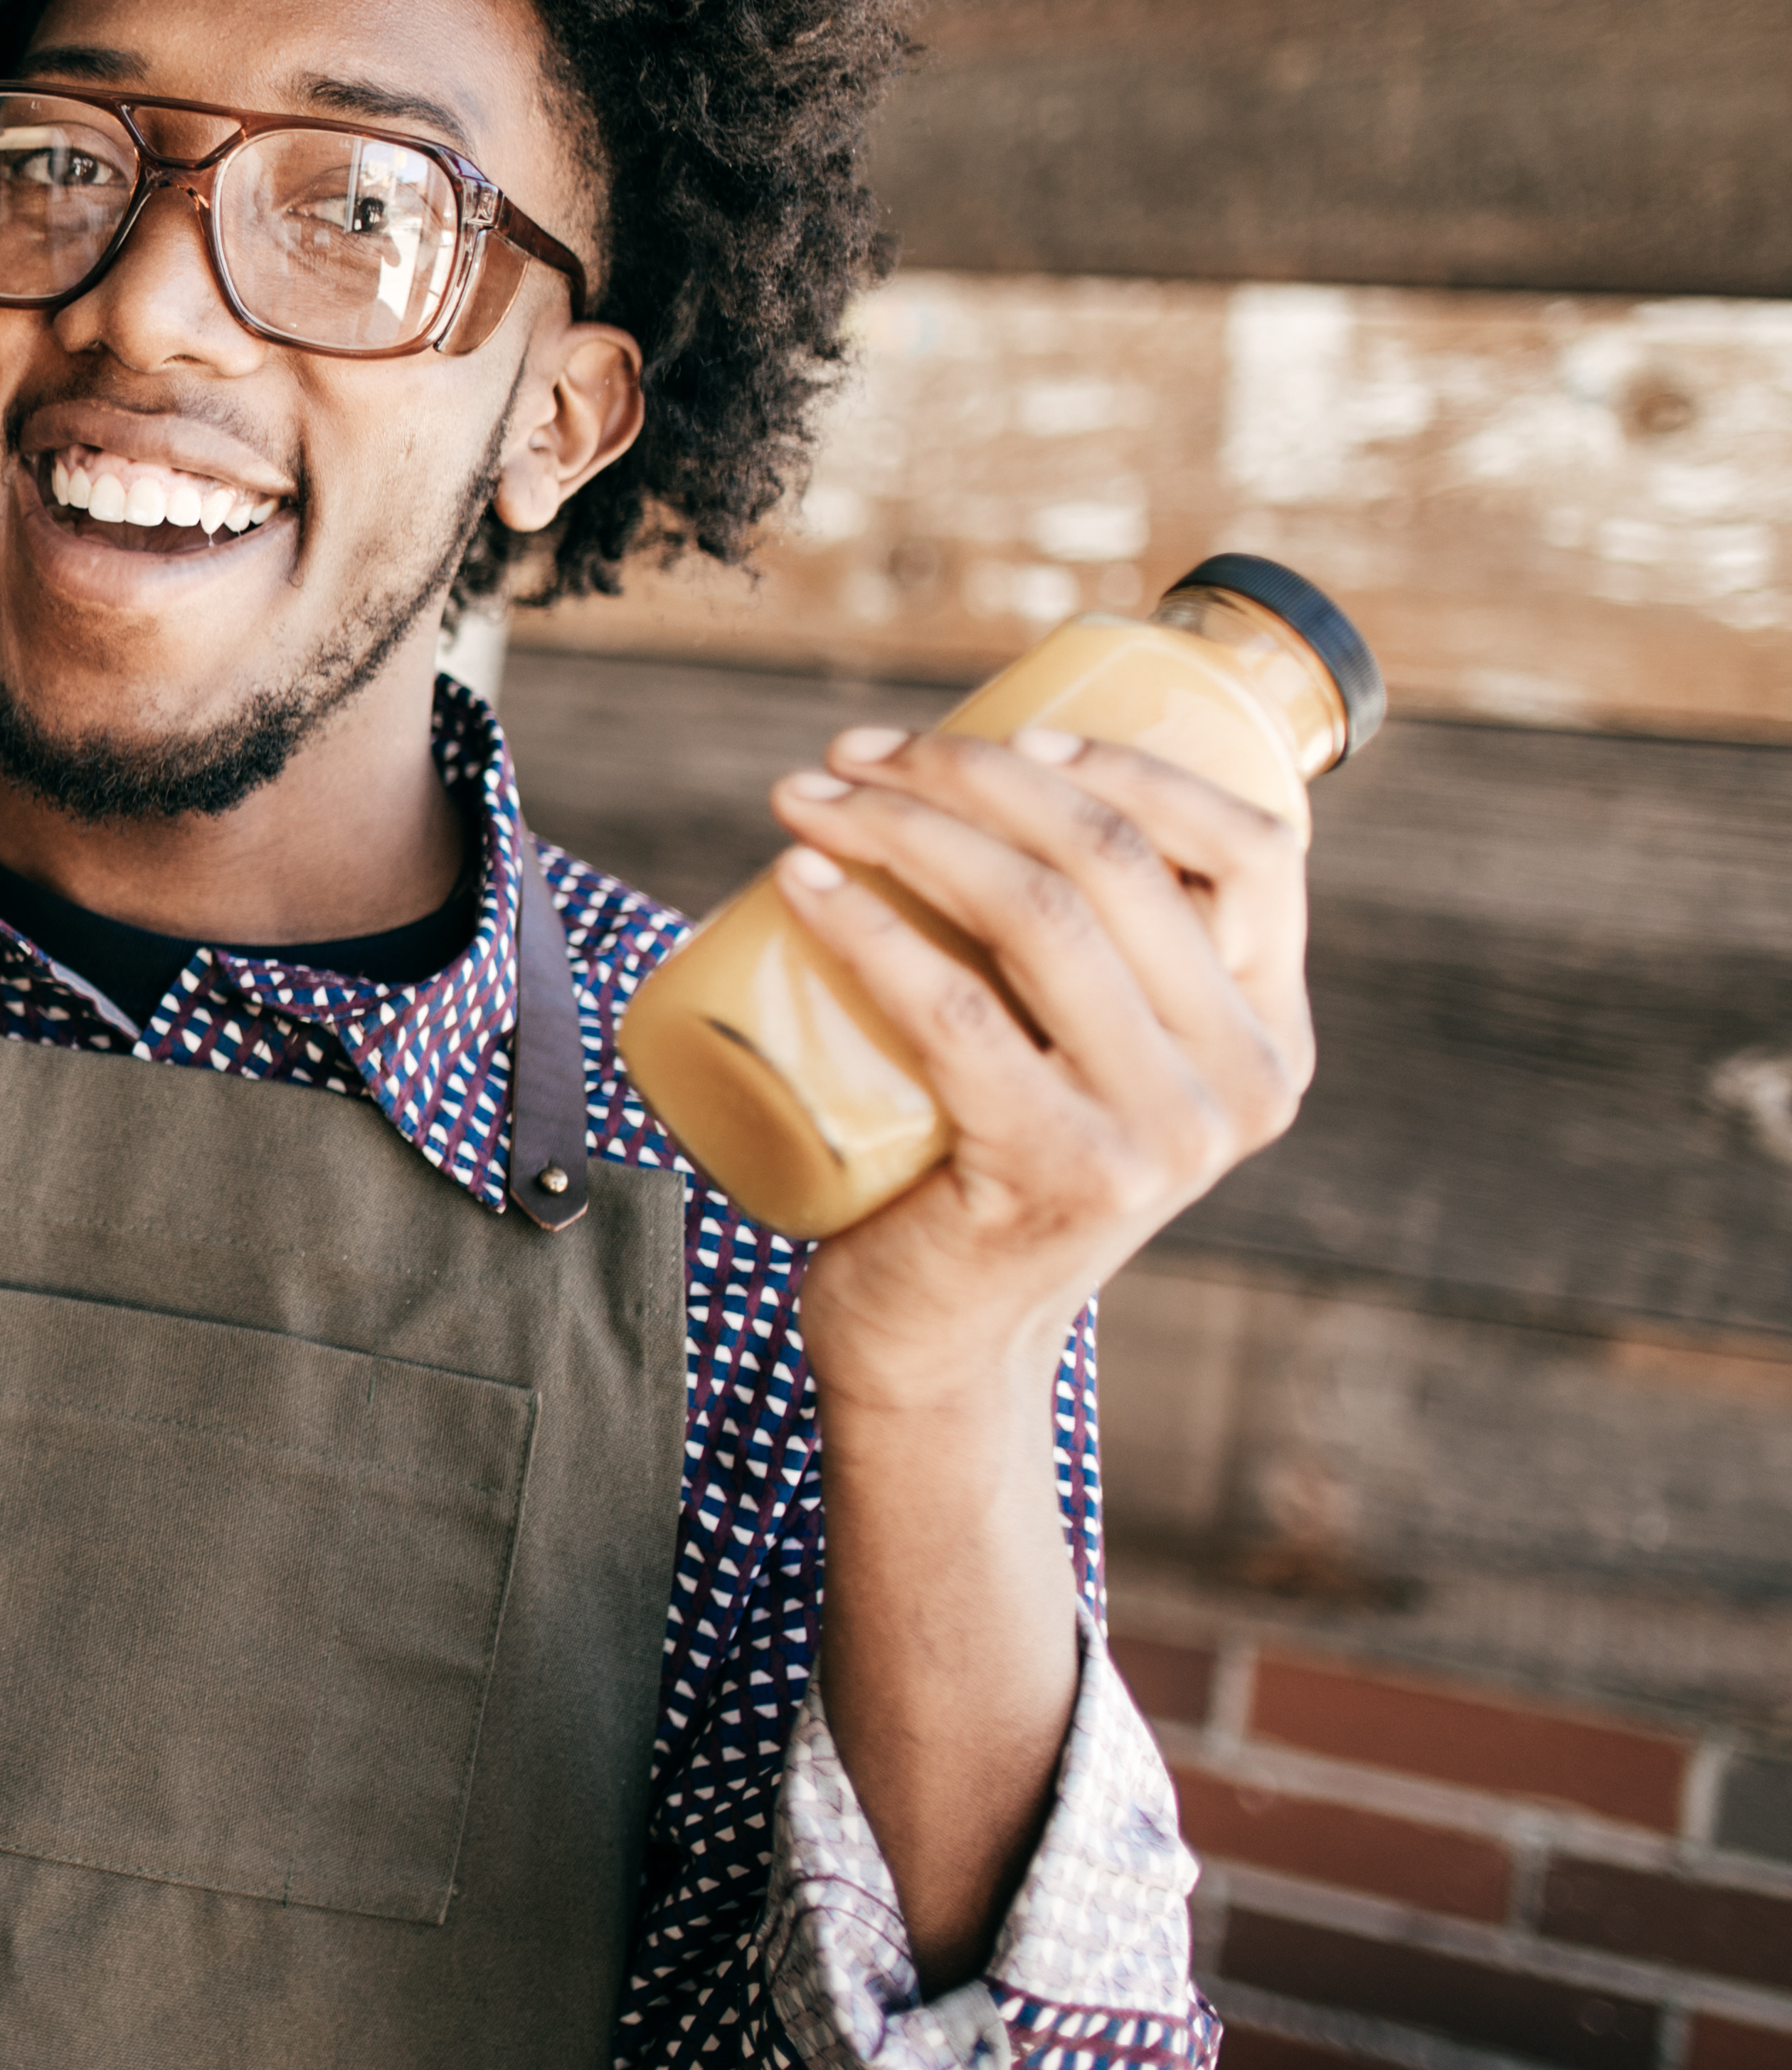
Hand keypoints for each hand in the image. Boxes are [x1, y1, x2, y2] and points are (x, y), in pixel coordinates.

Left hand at [768, 726, 1316, 1412]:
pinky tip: (798, 880)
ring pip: (1035, 916)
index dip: (1130, 762)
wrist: (943, 1343)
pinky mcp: (1059, 1173)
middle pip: (1114, 861)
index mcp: (1271, 1031)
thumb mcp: (1088, 1057)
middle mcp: (1244, 1081)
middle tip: (852, 750)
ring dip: (902, 828)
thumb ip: (1101, 959)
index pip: (1253, 850)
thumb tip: (999, 772)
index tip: (1006, 726)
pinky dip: (866, 927)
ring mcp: (1161, 1135)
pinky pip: (955, 1012)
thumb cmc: (988, 1161)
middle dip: (971, 773)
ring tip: (804, 795)